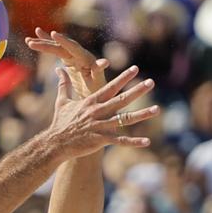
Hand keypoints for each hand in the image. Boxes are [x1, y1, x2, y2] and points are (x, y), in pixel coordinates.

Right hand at [26, 28, 108, 96]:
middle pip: (60, 47)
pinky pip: (55, 52)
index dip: (64, 41)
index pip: (73, 47)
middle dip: (46, 43)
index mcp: (86, 59)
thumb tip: (105, 62)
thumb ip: (99, 71)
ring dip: (43, 43)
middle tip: (31, 41)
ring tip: (28, 39)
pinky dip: (46, 47)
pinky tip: (35, 42)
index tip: (54, 33)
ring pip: (56, 47)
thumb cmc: (99, 91)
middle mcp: (79, 55)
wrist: (98, 96)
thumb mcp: (99, 82)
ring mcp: (74, 57)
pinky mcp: (69, 61)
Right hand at [42, 65, 158, 158]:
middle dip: (137, 91)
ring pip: (124, 119)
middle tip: (151, 82)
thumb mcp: (61, 101)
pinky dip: (134, 142)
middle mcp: (97, 112)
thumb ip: (63, 84)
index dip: (123, 78)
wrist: (55, 143)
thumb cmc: (59, 123)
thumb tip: (58, 69)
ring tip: (157, 109)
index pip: (110, 87)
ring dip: (142, 114)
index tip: (136, 69)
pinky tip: (147, 141)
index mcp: (90, 102)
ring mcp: (99, 126)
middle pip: (121, 99)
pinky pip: (120, 141)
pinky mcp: (100, 140)